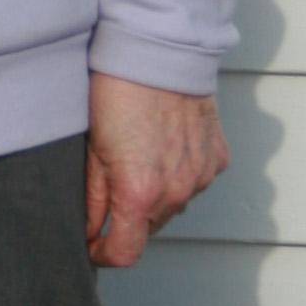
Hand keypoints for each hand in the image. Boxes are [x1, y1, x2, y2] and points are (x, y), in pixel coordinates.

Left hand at [84, 73, 228, 268]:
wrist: (158, 51)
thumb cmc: (115, 91)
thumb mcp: (90, 146)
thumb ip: (91, 196)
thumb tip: (87, 230)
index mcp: (140, 192)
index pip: (125, 252)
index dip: (104, 254)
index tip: (91, 245)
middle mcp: (177, 192)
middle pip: (148, 228)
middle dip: (126, 219)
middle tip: (106, 189)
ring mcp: (201, 176)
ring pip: (172, 204)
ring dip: (153, 196)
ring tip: (133, 159)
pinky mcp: (217, 158)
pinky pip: (193, 180)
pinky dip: (177, 175)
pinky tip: (160, 148)